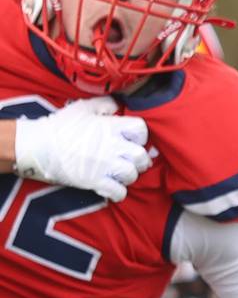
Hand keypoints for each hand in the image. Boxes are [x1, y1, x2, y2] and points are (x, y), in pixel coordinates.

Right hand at [13, 96, 152, 201]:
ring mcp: (104, 165)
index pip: (141, 130)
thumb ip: (103, 105)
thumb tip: (117, 104)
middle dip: (140, 160)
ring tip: (120, 174)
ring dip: (129, 176)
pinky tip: (113, 189)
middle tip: (131, 161)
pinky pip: (118, 192)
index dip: (140, 136)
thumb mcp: (82, 108)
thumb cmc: (58, 126)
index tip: (133, 140)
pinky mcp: (94, 181)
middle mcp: (112, 146)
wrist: (37, 146)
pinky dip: (118, 193)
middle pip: (141, 156)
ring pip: (132, 175)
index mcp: (111, 127)